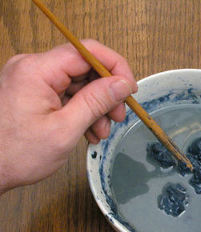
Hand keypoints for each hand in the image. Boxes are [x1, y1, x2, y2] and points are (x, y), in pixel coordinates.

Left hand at [0, 40, 136, 193]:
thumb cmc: (15, 154)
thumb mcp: (64, 129)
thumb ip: (96, 102)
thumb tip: (122, 84)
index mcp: (36, 70)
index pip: (87, 52)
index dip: (115, 67)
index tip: (129, 88)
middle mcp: (33, 68)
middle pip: (84, 68)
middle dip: (106, 94)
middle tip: (118, 116)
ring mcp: (33, 80)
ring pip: (79, 84)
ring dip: (95, 107)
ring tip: (101, 131)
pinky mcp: (34, 92)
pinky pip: (67, 94)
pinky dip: (81, 111)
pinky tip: (88, 130)